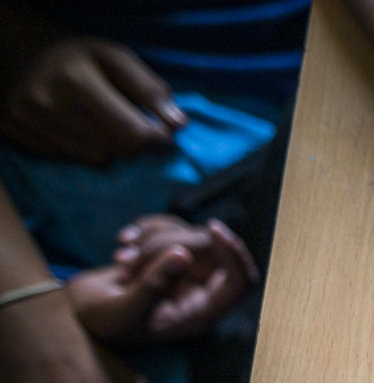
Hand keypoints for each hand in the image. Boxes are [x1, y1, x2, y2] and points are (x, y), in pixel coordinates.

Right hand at [0, 37, 183, 163]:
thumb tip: (178, 123)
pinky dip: (86, 152)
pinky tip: (83, 132)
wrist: (21, 54)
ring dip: (112, 151)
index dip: (156, 137)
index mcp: (75, 81)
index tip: (162, 132)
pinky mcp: (20, 137)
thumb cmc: (78, 57)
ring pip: (95, 160)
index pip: (133, 134)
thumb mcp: (115, 57)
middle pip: (116, 150)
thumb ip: (149, 89)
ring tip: (108, 128)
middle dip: (135, 145)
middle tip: (137, 130)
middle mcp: (48, 105)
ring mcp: (30, 123)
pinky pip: (71, 161)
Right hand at [66, 217, 257, 344]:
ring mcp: (186, 271)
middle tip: (128, 261)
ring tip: (121, 262)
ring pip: (189, 234)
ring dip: (152, 239)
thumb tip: (182, 256)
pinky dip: (145, 229)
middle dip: (170, 244)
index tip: (213, 229)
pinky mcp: (168, 254)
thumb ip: (155, 285)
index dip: (237, 255)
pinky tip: (121, 243)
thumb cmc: (105, 322)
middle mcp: (200, 291)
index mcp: (202, 313)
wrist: (80, 313)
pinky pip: (170, 227)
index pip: (242, 282)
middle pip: (213, 251)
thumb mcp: (127, 310)